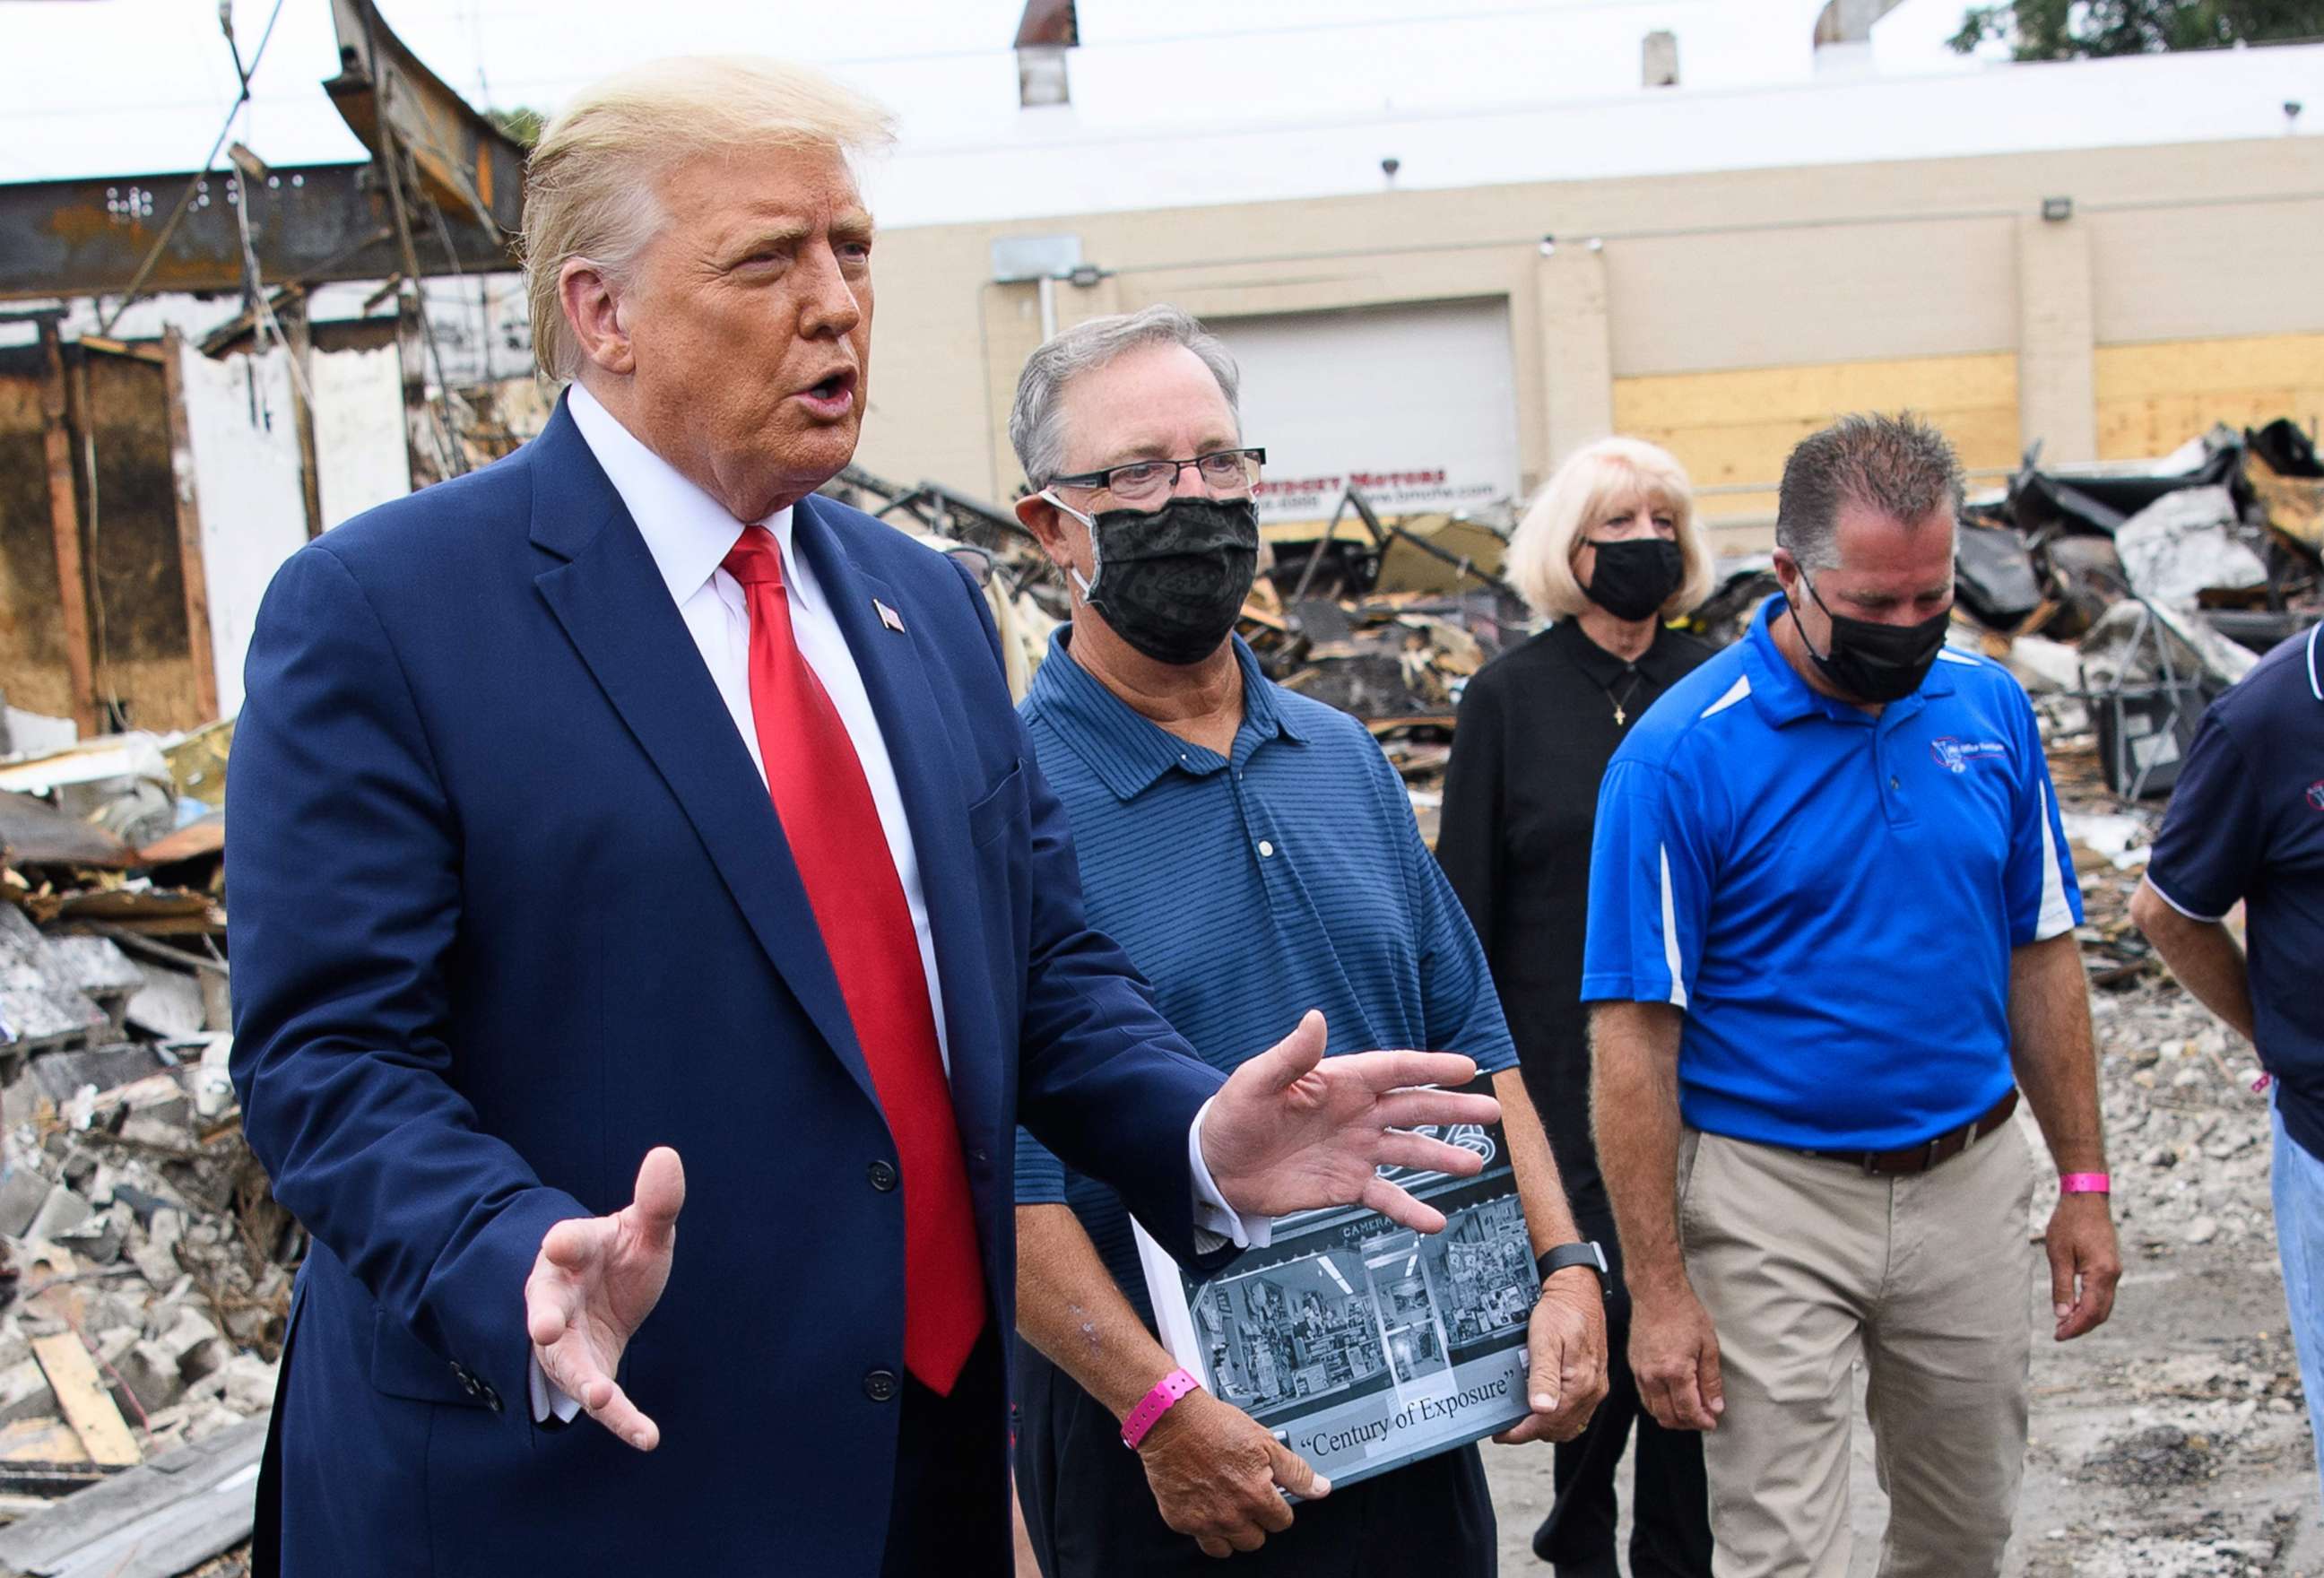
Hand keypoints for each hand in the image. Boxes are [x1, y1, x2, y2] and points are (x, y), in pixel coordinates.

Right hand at [524, 1146, 685, 1449]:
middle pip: (544, 1307)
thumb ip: (655, 1202)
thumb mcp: (641, 1230)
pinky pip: (602, 1400)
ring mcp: (567, 1340)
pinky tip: (649, 1438)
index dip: (565, 1242)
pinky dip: (622, 1419)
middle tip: (540, 1326)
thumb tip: (667, 1155)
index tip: (561, 1241)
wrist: (605, 1295)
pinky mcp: (586, 1372)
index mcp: (573, 1251)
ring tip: (596, 1394)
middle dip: (541, 1317)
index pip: (566, 1243)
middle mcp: (559, 1297)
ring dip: (578, 1378)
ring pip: (564, 1362)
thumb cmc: (617, 1257)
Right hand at [1136, 1387, 1327, 1557]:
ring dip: (1233, 1531)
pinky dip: (1206, 1529)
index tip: (1268, 1495)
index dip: (1277, 1505)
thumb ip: (1295, 1471)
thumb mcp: (1265, 1441)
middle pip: (1257, 1539)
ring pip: (1231, 1546)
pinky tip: (1207, 1506)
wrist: (1170, 1420)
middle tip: (1246, 1497)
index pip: (1282, 1521)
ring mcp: (1205, 1521)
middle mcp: (1232, 1513)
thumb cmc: (1214, 1425)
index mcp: (1257, 1495)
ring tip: (1228, 1506)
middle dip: (1256, 1520)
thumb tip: (1320, 1488)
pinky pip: (1202, 1541)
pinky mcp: (1181, 1521)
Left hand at [1199, 1012, 1502, 1233]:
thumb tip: (1315, 1018)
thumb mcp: (1257, 1081)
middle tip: (1491, 1112)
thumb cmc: (1232, 1114)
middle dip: (1452, 1109)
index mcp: (1339, 1081)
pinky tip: (1435, 1219)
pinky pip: (1386, 1196)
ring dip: (1441, 1157)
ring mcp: (1354, 1150)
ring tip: (1474, 1162)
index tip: (1465, 1067)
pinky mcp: (1345, 1184)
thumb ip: (1291, 1055)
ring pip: (1409, 1151)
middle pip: (1414, 1108)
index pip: (1394, 1069)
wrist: (1214, 1165)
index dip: (1430, 1067)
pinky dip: (1411, 1209)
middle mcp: (1355, 1114)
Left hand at [1494, 1268, 1607, 1443]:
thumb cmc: (1560, 1312)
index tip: (1501, 1433)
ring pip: (1571, 1425)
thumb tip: (1540, 1409)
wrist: (1578, 1292)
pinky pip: (1579, 1412)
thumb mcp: (1545, 1340)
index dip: (1521, 1433)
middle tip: (1507, 1426)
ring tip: (1522, 1419)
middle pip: (1560, 1429)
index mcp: (1579, 1384)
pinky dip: (1560, 1417)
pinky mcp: (1596, 1381)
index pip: (1548, 1424)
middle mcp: (1592, 1391)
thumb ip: (1543, 1376)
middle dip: (1531, 1432)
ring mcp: (1596, 1387)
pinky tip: (1544, 1407)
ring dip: (1546, 1428)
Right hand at [1630, 1279, 1722, 1430]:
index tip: (1712, 1422)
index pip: (1688, 1410)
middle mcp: (1653, 1376)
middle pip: (1667, 1417)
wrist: (1657, 1292)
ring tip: (1689, 1409)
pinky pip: (1644, 1396)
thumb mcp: (1708, 1346)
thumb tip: (1715, 1406)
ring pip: (1653, 1410)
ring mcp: (1640, 1372)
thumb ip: (1711, 1381)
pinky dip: (1659, 1403)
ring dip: (1672, 1416)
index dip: (1703, 1421)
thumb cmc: (1684, 1313)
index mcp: (1675, 1371)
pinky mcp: (1633, 1366)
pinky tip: (1673, 1396)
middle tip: (1703, 1418)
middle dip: (1687, 1423)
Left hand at [2047, 1189, 2120, 1340]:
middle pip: (2101, 1313)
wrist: (2087, 1196)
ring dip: (2086, 1316)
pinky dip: (2091, 1304)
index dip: (2075, 1327)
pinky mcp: (2111, 1264)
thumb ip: (2062, 1287)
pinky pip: (2104, 1293)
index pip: (2091, 1312)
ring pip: (2104, 1304)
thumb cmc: (2069, 1222)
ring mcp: (2115, 1270)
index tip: (2058, 1336)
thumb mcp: (2059, 1255)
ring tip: (2063, 1322)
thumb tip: (2062, 1315)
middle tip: (2059, 1333)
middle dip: (2081, 1326)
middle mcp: (2114, 1274)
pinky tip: (2075, 1305)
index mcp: (2102, 1273)